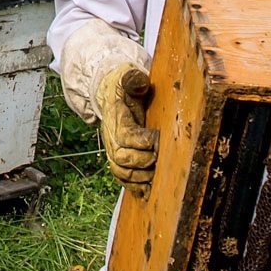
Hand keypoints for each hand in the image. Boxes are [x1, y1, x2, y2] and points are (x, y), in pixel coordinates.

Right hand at [98, 62, 157, 189]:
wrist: (111, 98)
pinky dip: (135, 187)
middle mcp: (111, 139)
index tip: (157, 138)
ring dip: (141, 177)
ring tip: (157, 174)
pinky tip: (149, 190)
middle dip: (144, 161)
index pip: (126, 136)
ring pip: (122, 172)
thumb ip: (133, 80)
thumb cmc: (126, 90)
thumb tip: (139, 81)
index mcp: (116, 120)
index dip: (142, 141)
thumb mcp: (129, 79)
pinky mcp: (117, 161)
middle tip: (160, 157)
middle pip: (123, 158)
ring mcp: (113, 152)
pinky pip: (122, 179)